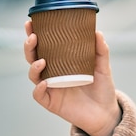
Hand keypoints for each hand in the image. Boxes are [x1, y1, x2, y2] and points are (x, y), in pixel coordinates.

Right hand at [24, 20, 120, 135]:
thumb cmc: (102, 87)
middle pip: (33, 58)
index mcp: (61, 62)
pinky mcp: (52, 102)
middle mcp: (52, 74)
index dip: (35, 35)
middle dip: (29, 47)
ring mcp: (51, 88)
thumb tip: (97, 32)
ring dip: (34, 66)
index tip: (31, 23)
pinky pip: (39, 95)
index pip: (45, 46)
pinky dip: (39, 88)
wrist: (106, 112)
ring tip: (42, 60)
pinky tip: (45, 82)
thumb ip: (101, 50)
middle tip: (33, 36)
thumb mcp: (103, 67)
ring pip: (33, 75)